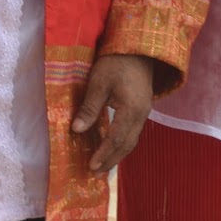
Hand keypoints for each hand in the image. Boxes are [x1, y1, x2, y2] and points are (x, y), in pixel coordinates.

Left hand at [72, 53, 154, 173]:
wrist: (139, 48)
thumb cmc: (116, 62)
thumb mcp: (99, 81)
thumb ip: (90, 107)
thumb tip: (77, 130)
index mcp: (132, 109)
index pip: (116, 138)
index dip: (104, 154)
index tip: (91, 166)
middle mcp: (141, 115)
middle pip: (127, 144)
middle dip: (111, 160)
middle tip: (95, 173)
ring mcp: (144, 112)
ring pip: (132, 140)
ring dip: (118, 155)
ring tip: (103, 166)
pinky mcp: (142, 109)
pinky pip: (133, 132)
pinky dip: (122, 144)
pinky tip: (112, 147)